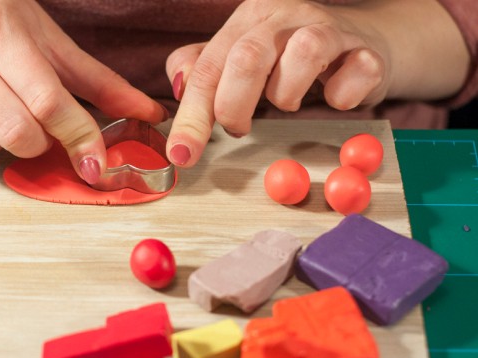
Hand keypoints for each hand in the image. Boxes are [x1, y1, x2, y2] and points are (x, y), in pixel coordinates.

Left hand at [165, 0, 467, 167]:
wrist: (360, 46)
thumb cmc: (289, 60)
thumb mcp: (237, 61)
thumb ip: (201, 71)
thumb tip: (176, 85)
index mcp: (247, 20)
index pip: (207, 68)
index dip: (191, 116)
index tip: (181, 155)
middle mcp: (285, 17)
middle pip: (247, 57)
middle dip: (234, 106)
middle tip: (238, 128)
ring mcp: (329, 29)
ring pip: (303, 53)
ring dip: (286, 94)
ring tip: (285, 103)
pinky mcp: (367, 52)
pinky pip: (356, 72)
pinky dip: (341, 95)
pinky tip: (334, 98)